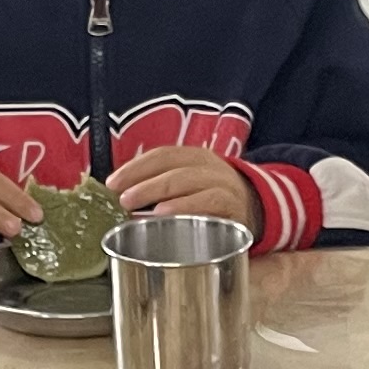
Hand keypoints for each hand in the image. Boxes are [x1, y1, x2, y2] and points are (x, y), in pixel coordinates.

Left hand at [108, 143, 259, 231]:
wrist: (257, 211)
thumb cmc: (210, 200)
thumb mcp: (188, 185)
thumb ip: (159, 185)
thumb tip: (118, 195)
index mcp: (194, 157)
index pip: (162, 155)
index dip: (135, 167)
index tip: (112, 183)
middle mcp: (209, 166)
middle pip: (172, 168)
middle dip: (143, 182)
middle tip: (121, 198)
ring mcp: (222, 184)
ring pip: (188, 181)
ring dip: (158, 193)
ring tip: (134, 206)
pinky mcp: (232, 206)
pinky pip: (207, 202)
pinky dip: (184, 207)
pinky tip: (164, 214)